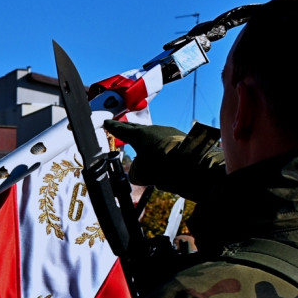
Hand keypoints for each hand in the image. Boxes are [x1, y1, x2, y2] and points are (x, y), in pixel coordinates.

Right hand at [104, 120, 223, 200]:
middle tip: (120, 126)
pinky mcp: (179, 136)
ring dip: (146, 138)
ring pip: (152, 134)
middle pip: (136, 128)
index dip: (112, 127)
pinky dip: (160, 144)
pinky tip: (161, 151)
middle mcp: (151, 130)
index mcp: (138, 136)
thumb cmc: (162, 167)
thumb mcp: (142, 174)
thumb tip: (137, 172)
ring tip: (142, 143)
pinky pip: (165, 139)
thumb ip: (135, 172)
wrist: (192, 162)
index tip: (106, 122)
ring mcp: (167, 131)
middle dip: (127, 128)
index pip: (121, 130)